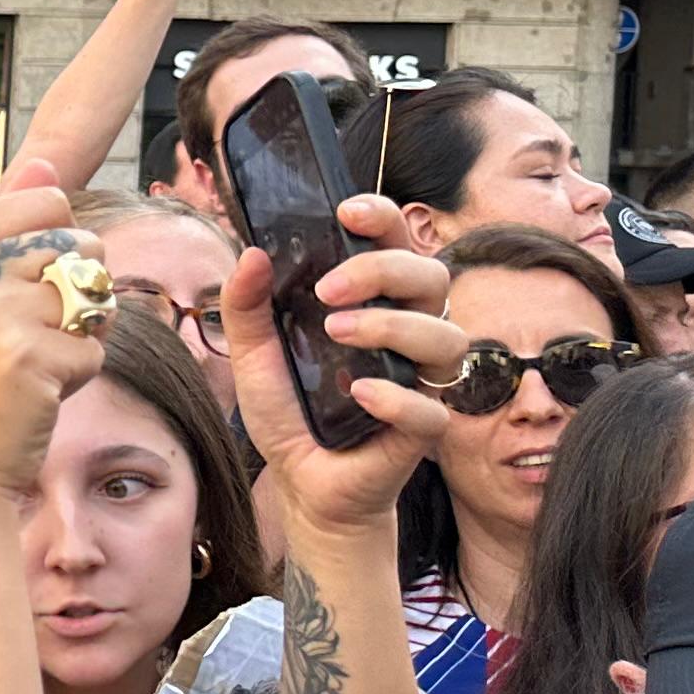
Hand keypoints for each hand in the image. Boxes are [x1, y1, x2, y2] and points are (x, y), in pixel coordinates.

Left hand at [219, 192, 464, 540]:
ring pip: (446, 336)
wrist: (301, 481)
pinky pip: (431, 408)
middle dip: (384, 270)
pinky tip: (359, 394)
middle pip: (432, 276)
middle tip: (328, 291)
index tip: (347, 212)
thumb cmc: (291, 408)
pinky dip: (396, 398)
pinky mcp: (424, 428)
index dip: (383, 219)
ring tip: (336, 335)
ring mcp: (421, 379)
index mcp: (377, 302)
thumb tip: (250, 253)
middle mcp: (410, 331)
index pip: (399, 244)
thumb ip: (246, 304)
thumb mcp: (254, 353)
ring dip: (391, 327)